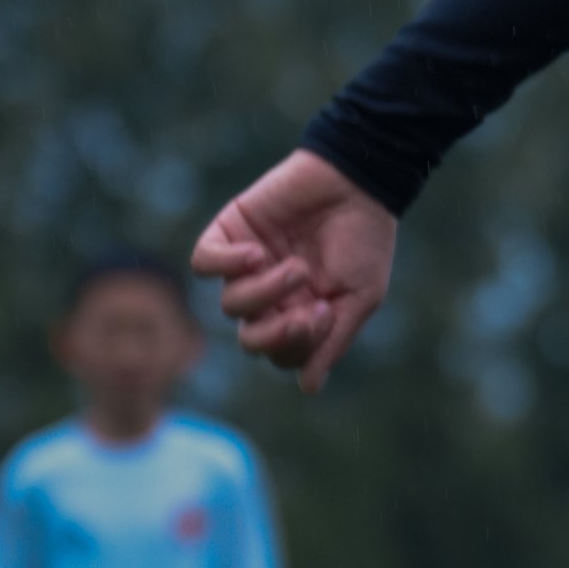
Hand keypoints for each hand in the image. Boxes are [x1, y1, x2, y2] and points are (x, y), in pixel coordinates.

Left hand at [194, 150, 396, 392]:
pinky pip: (203, 263)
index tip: (326, 314)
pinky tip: (256, 253)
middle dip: (275, 333)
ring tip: (296, 267)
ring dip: (264, 293)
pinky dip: (224, 264)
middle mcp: (270, 295)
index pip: (280, 354)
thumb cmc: (365, 239)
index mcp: (301, 314)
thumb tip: (308, 388)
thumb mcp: (360, 297)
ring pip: (231, 305)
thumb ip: (332, 341)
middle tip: (307, 310)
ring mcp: (246, 265)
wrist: (357, 179)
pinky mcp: (229, 233)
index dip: (297, 345)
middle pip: (250, 339)